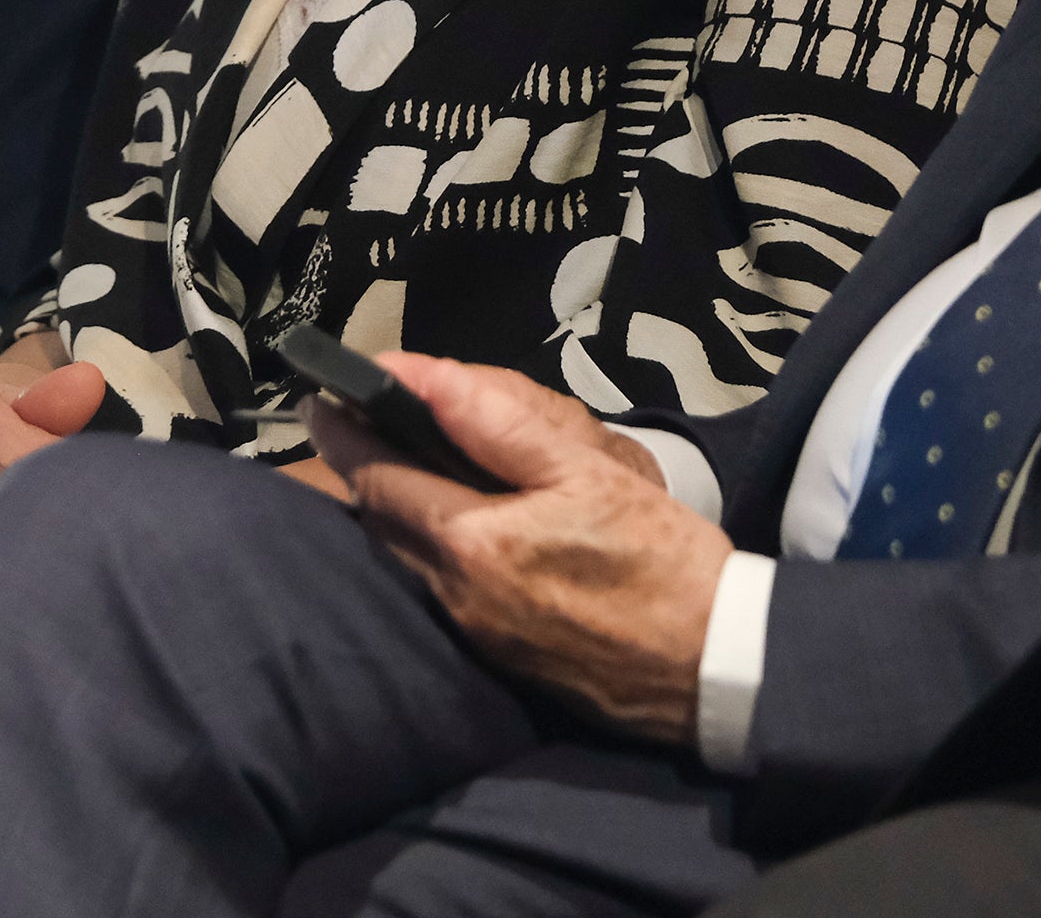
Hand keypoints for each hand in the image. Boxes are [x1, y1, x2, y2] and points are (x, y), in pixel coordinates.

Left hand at [326, 354, 726, 745]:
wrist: (718, 666)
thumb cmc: (663, 560)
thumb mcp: (588, 471)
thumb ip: (496, 421)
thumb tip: (419, 374)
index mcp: (471, 544)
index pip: (376, 477)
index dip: (345, 432)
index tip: (322, 395)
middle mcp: (456, 594)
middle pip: (382, 519)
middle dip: (367, 467)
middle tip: (365, 419)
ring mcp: (474, 631)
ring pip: (407, 555)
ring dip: (397, 506)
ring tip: (409, 458)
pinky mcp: (499, 654)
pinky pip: (439, 587)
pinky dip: (431, 544)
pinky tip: (459, 519)